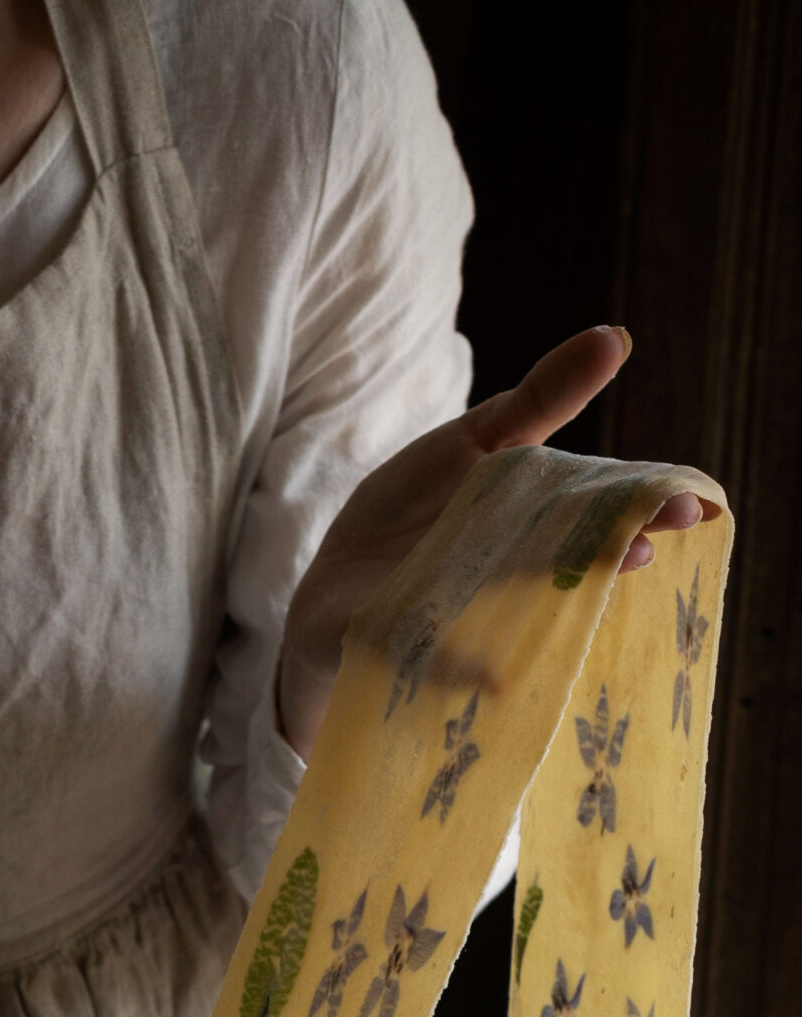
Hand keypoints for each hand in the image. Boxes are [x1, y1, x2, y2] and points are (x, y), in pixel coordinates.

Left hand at [276, 327, 714, 760]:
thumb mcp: (474, 443)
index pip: (598, 514)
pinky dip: (465, 668)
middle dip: (611, 553)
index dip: (641, 508)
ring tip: (602, 581)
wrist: (329, 582)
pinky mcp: (404, 648)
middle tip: (652, 544)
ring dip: (557, 600)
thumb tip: (616, 338)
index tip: (687, 502)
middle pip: (567, 562)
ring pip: (517, 609)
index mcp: (537, 529)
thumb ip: (540, 400)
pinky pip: (436, 661)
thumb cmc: (413, 515)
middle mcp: (512, 580)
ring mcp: (463, 619)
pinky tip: (496, 678)